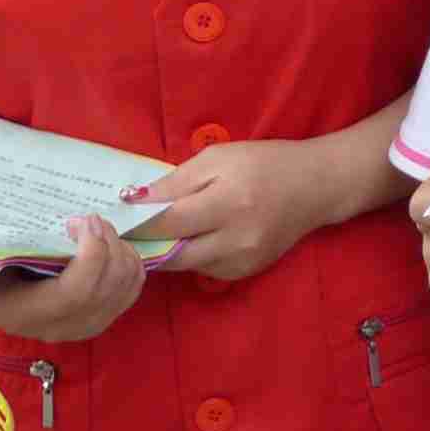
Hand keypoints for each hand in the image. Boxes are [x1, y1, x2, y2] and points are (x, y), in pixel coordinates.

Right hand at [0, 215, 148, 343]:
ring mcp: (82, 326)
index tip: (79, 220)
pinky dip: (128, 262)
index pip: (77, 291)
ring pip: (125, 287)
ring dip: (120, 250)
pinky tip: (108, 245)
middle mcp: (60, 326)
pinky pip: (130, 291)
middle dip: (108, 243)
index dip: (90, 252)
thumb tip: (10, 221)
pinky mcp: (98, 318)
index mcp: (27, 313)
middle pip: (108, 287)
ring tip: (96, 230)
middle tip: (86, 219)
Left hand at [133, 140, 337, 281]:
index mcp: (228, 203)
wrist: (316, 186)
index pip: (167, 223)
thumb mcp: (218, 158)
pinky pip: (206, 269)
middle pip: (172, 255)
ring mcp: (243, 260)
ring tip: (163, 231)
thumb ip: (176, 182)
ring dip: (170, 251)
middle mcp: (236, 239)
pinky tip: (199, 237)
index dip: (137, 223)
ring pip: (187, 266)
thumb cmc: (264, 163)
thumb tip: (135, 201)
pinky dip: (194, 255)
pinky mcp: (247, 271)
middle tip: (127, 233)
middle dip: (147, 244)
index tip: (114, 219)